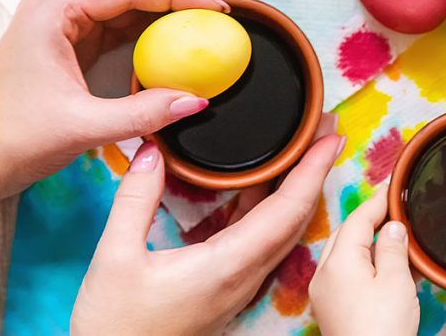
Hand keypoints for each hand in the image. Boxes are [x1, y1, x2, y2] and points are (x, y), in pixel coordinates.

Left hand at [0, 0, 242, 224]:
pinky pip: (127, 11)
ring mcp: (70, 17)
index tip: (219, 6)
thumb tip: (199, 100)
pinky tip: (191, 15)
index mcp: (53, 11)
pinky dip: (162, 9)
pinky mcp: (79, 35)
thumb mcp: (83, 128)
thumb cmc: (17, 139)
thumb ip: (143, 114)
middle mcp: (61, 3)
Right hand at [71, 132, 343, 334]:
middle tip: (324, 129)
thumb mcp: (115, 257)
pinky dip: (271, 206)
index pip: (288, 209)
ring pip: (283, 229)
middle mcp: (245, 274)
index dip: (313, 169)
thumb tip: (151, 151)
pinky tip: (262, 183)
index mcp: (229, 264)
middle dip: (314, 169)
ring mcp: (240, 283)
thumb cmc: (116, 327)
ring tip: (304, 147)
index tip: (330, 135)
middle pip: (296, 216)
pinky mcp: (228, 286)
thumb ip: (135, 199)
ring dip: (297, 187)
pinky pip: (263, 240)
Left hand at [310, 189, 418, 335]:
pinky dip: (362, 262)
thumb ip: (393, 247)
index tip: (393, 189)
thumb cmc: (382, 328)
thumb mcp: (396, 281)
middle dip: (369, 219)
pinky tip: (383, 266)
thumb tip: (392, 227)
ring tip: (393, 236)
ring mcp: (324, 293)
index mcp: (338, 261)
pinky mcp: (331, 309)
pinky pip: (344, 273)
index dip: (378, 201)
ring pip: (343, 253)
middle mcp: (324, 273)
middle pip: (345, 233)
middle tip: (394, 210)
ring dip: (366, 241)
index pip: (357, 218)